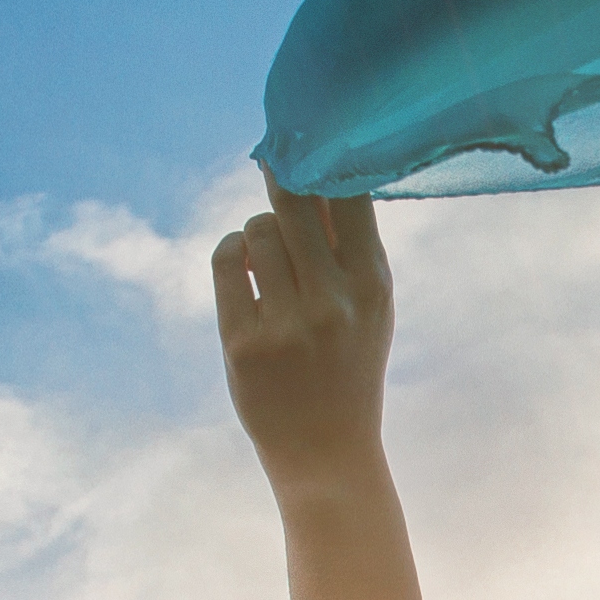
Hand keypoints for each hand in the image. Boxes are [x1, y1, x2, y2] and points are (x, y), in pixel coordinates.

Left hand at [211, 172, 395, 486]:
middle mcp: (333, 300)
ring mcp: (287, 322)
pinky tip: (241, 263)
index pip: (348, 196)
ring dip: (255, 230)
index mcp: (373, 285)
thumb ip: (350, 247)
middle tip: (273, 164)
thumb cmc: (348, 367)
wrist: (327, 453)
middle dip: (279, 180)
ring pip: (256, 229)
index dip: (320, 162)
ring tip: (265, 252)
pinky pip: (226, 261)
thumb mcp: (370, 308)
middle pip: (293, 203)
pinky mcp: (243, 342)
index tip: (305, 147)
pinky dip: (230, 251)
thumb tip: (314, 172)